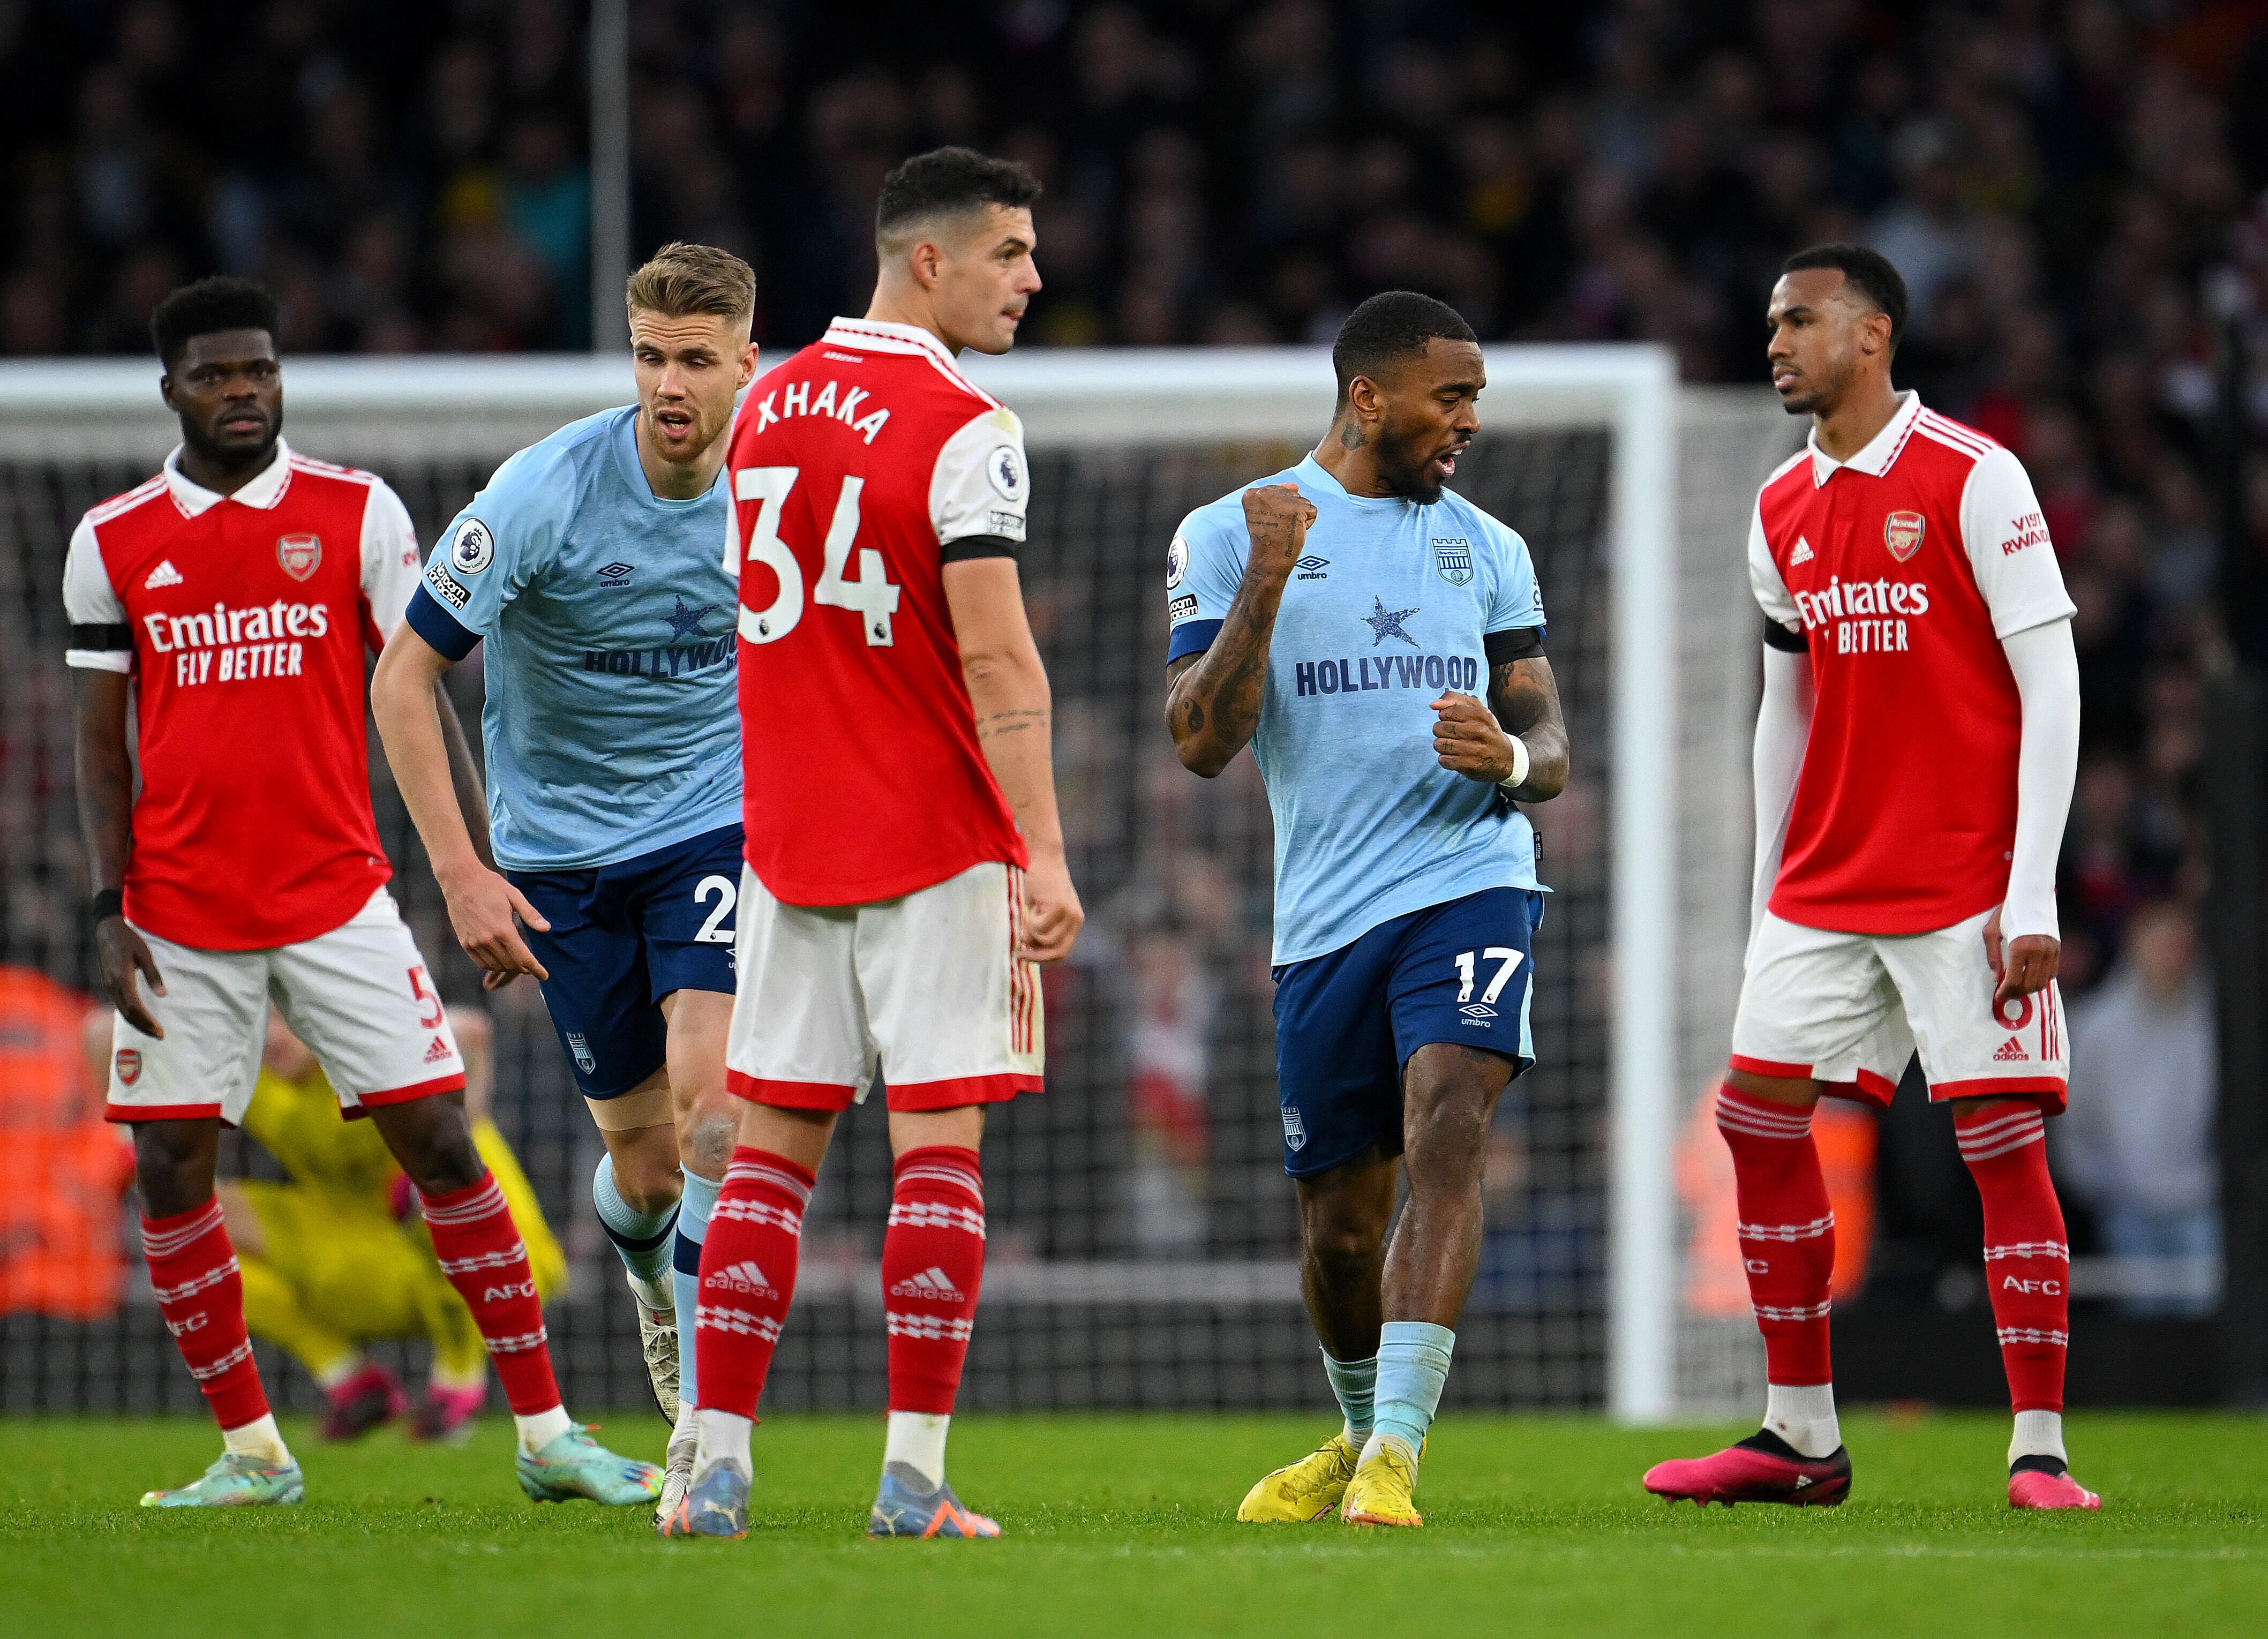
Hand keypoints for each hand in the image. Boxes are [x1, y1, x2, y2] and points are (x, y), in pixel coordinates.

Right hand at [95, 915, 164, 1037]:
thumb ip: (153, 975)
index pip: (135, 1007)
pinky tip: (140, 1018)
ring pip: (122, 1010)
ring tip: (153, 1031)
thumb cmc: (128, 940)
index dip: (147, 1021)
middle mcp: (113, 985)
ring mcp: (109, 985)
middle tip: (160, 1036)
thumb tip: (163, 995)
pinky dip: (130, 1014)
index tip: (159, 1031)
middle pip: (128, 1013)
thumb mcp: (145, 955)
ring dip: (137, 1022)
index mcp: (122, 979)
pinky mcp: (109, 983)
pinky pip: (119, 1004)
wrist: (106, 930)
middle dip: (144, 1027)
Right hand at [436, 859, 551, 982]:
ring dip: (509, 968)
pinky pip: (481, 963)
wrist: (460, 881)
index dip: (536, 969)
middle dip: (525, 968)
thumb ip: (531, 915)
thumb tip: (547, 929)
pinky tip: (500, 960)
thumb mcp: (515, 896)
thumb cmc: (490, 886)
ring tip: (518, 963)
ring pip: (497, 966)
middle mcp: (488, 940)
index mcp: (504, 929)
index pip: (524, 958)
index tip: (544, 976)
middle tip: (532, 967)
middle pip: (511, 964)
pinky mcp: (465, 943)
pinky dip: (493, 965)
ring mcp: (475, 943)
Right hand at [1018, 850, 1084, 963]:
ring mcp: (1069, 914)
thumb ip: (1040, 930)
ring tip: (1028, 914)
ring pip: (1044, 940)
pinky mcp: (1059, 907)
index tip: (1026, 958)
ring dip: (1030, 932)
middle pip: (1056, 951)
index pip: (1062, 952)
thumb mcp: (1041, 911)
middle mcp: (1076, 920)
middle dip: (1036, 955)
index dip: (1044, 959)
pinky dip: (1029, 921)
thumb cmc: (1039, 884)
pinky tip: (1032, 905)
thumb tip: (1027, 950)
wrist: (1044, 859)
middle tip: (1020, 953)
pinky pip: (1038, 927)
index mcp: (1075, 922)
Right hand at [1240, 483, 1316, 578]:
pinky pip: (1312, 511)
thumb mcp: (1266, 514)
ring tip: (1286, 530)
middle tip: (1279, 528)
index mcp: (1251, 494)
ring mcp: (1280, 500)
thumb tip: (1295, 486)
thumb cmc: (1268, 539)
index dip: (1279, 509)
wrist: (1269, 560)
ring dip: (1299, 518)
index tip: (1270, 523)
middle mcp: (1263, 493)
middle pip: (1291, 495)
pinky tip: (1295, 531)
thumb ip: (1278, 495)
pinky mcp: (1296, 508)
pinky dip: (1307, 523)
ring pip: (1303, 502)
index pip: (1277, 491)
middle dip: (1291, 512)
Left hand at [1431, 692, 1521, 782]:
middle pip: (1439, 728)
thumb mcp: (1477, 709)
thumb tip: (1433, 705)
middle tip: (1454, 735)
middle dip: (1442, 732)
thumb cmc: (1487, 730)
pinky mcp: (1470, 765)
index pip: (1445, 712)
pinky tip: (1455, 757)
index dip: (1445, 717)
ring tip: (1453, 746)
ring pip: (1439, 744)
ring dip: (1442, 746)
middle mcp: (1478, 730)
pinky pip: (1444, 760)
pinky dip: (1446, 759)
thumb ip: (1454, 700)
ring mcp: (1474, 748)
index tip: (1454, 722)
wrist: (1506, 758)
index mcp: (1479, 714)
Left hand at [1983, 906, 2059, 1004]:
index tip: (1998, 996)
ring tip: (2017, 988)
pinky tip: (2030, 978)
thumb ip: (1993, 957)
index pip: (2014, 980)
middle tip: (2006, 994)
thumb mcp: (1991, 932)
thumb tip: (1996, 979)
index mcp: (2020, 947)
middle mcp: (2039, 950)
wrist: (2031, 896)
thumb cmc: (2007, 913)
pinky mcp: (2058, 948)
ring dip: (2029, 988)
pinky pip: (2052, 972)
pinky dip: (2041, 979)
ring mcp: (2051, 950)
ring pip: (2043, 981)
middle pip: (2029, 984)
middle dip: (2016, 993)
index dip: (2006, 992)